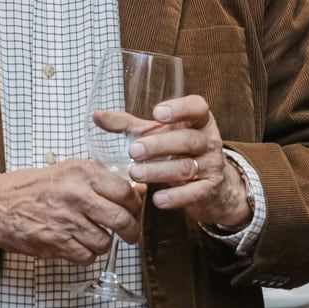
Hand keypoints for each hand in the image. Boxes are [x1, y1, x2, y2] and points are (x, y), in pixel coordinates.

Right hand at [0, 160, 143, 265]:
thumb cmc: (32, 188)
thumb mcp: (67, 171)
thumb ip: (101, 180)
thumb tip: (137, 191)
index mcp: (81, 173)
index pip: (124, 191)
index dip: (136, 205)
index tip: (134, 211)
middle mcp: (76, 195)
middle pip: (121, 219)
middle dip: (131, 231)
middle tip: (130, 234)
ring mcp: (66, 221)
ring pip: (104, 242)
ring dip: (104, 243)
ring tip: (94, 236)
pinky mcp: (56, 243)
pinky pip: (86, 256)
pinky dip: (86, 254)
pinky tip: (78, 244)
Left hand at [100, 94, 250, 231]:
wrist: (210, 186)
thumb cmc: (177, 152)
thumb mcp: (155, 135)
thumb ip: (127, 125)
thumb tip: (96, 115)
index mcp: (198, 121)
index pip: (197, 107)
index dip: (180, 109)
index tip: (157, 113)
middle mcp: (209, 141)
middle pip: (188, 140)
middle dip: (160, 145)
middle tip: (133, 151)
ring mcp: (212, 166)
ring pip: (187, 167)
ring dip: (159, 171)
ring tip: (135, 174)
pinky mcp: (210, 190)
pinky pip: (194, 193)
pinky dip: (176, 197)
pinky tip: (157, 200)